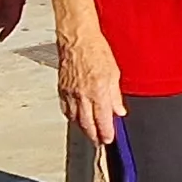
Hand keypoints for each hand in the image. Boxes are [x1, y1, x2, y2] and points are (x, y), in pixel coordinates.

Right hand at [56, 31, 124, 145]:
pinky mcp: (62, 90)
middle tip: (100, 141)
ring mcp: (70, 94)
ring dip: (84, 129)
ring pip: (75, 119)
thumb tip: (119, 111)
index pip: (102, 121)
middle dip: (94, 136)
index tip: (109, 139)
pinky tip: (77, 118)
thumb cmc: (96, 50)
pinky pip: (66, 110)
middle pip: (87, 124)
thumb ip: (116, 95)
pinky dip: (72, 117)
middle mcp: (83, 95)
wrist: (77, 39)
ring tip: (90, 133)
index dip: (106, 133)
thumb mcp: (114, 73)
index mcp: (98, 91)